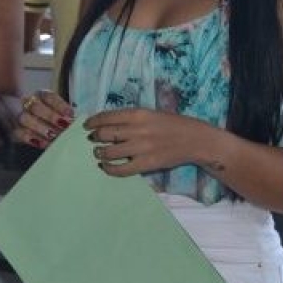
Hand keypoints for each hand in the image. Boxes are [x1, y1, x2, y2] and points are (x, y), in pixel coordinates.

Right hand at [14, 90, 73, 149]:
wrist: (41, 128)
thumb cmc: (56, 120)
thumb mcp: (62, 114)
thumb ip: (67, 115)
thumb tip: (77, 121)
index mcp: (41, 95)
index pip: (48, 96)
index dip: (59, 105)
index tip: (70, 114)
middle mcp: (28, 103)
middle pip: (35, 106)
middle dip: (50, 117)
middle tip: (63, 127)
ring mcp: (20, 116)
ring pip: (25, 119)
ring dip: (41, 128)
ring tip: (54, 136)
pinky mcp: (16, 130)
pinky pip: (20, 133)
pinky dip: (32, 138)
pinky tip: (44, 143)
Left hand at [84, 108, 209, 175]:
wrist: (195, 140)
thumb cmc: (172, 125)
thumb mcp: (151, 114)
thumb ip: (131, 118)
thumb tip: (108, 123)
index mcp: (138, 114)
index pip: (107, 117)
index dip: (93, 122)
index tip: (87, 126)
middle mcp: (137, 130)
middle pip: (105, 134)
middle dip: (95, 137)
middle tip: (93, 140)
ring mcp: (141, 148)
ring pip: (109, 152)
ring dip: (100, 153)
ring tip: (99, 153)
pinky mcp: (146, 164)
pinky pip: (121, 169)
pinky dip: (109, 169)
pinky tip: (107, 167)